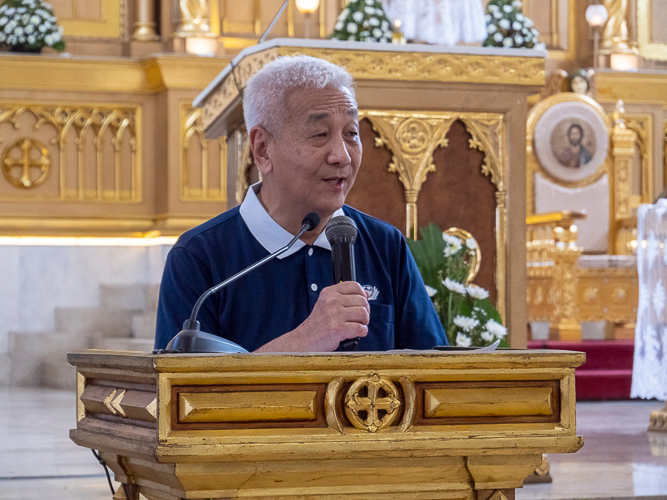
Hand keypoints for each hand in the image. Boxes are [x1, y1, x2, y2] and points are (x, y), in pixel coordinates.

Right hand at [255, 282, 369, 352]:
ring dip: (364, 322)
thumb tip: (366, 294)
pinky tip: (355, 333)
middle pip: (362, 300)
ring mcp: (334, 314)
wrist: (305, 339)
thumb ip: (345, 298)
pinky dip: (362, 332)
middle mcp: (331, 301)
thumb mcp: (327, 304)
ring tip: (356, 325)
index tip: (361, 303)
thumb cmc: (318, 324)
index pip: (354, 286)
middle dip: (365, 311)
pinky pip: (361, 328)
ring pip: (363, 313)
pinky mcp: (338, 328)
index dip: (362, 294)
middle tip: (359, 318)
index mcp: (329, 293)